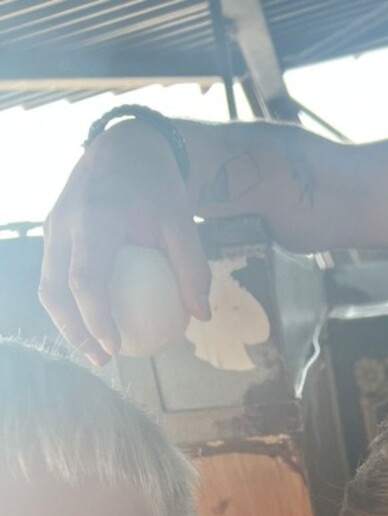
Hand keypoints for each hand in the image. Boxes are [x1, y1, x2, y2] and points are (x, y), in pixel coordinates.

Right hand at [39, 120, 210, 364]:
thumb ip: (192, 267)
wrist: (125, 146)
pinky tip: (95, 325)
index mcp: (94, 217)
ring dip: (67, 322)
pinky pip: (54, 275)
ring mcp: (53, 226)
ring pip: (48, 285)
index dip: (96, 318)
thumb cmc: (157, 186)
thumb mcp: (182, 220)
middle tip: (103, 359)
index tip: (115, 347)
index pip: (86, 279)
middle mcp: (64, 222)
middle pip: (55, 289)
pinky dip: (69, 304)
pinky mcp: (54, 232)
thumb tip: (201, 316)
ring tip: (96, 350)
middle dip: (74, 330)